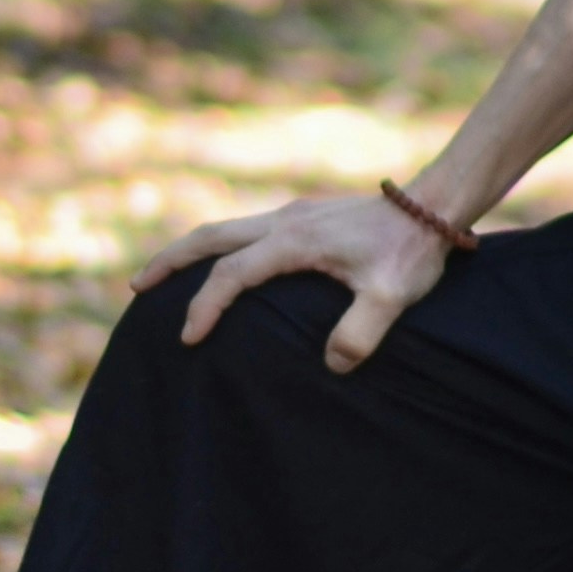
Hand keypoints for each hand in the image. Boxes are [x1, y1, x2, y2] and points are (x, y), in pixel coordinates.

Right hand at [132, 191, 446, 375]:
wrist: (436, 206)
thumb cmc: (412, 251)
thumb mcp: (392, 296)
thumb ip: (360, 333)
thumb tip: (332, 366)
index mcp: (295, 240)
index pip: (233, 274)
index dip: (206, 306)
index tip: (189, 338)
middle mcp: (286, 220)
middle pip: (211, 236)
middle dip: (171, 261)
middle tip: (136, 287)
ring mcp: (294, 214)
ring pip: (227, 228)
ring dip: (191, 250)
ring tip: (162, 276)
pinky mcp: (306, 216)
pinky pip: (247, 230)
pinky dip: (220, 247)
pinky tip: (222, 267)